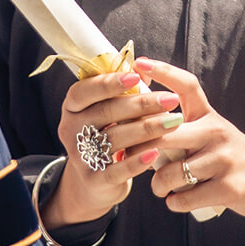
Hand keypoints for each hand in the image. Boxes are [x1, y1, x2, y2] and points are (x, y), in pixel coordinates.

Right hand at [41, 70, 183, 228]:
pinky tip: (156, 152)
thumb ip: (125, 88)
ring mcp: (79, 155)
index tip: (137, 76)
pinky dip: (137, 161)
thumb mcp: (110, 109)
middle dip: (142, 104)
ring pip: (114, 137)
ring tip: (174, 121)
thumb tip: (146, 64)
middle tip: (170, 99)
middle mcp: (70, 129)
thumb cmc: (108, 132)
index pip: (85, 90)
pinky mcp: (92, 180)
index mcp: (72, 106)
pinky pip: (116, 170)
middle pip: (106, 111)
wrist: (96, 180)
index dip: (110, 82)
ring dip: (147, 128)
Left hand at [129, 57, 244, 224]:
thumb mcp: (214, 134)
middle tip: (130, 158)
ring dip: (157, 185)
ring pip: (169, 173)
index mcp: (210, 116)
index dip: (162, 71)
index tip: (139, 63)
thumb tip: (138, 128)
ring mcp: (223, 159)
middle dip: (138, 149)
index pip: (186, 85)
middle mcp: (216, 131)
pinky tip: (178, 200)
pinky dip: (174, 202)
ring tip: (161, 187)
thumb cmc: (233, 158)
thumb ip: (184, 129)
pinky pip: (183, 198)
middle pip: (163, 132)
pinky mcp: (228, 188)